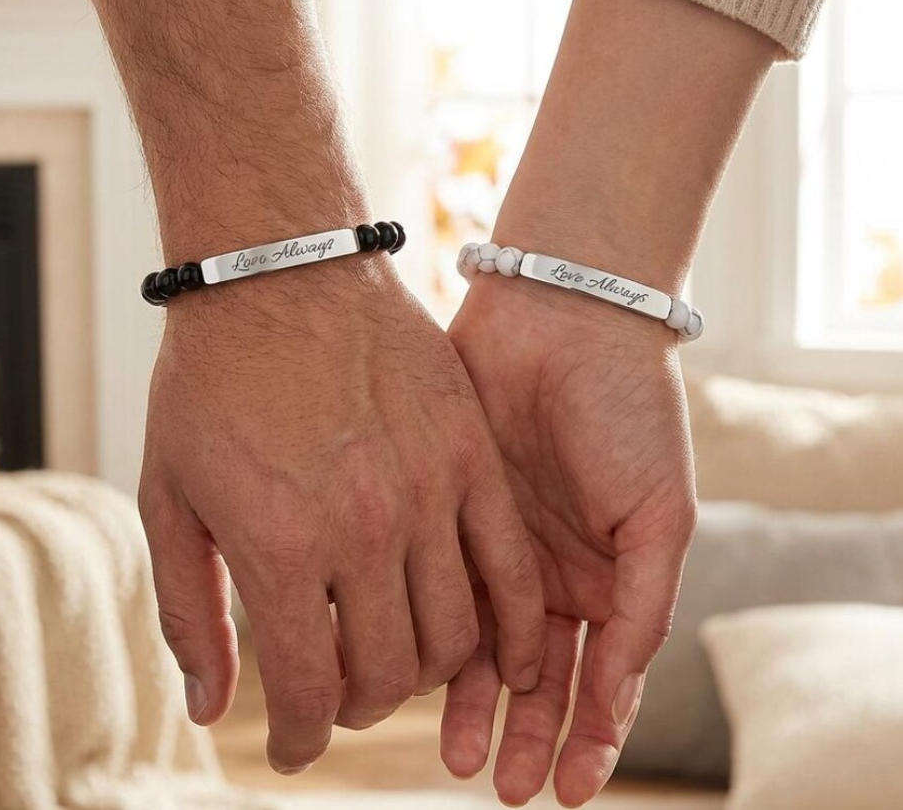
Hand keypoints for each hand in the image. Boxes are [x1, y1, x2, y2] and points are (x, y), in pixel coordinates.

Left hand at [138, 258, 544, 772]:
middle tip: (341, 692)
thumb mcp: (170, 498)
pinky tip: (498, 643)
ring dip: (425, 669)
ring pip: (455, 633)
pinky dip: (510, 621)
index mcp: (282, 549)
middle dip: (359, 706)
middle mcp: (364, 531)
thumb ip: (190, 612)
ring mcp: (428, 491)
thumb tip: (209, 709)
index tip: (298, 744)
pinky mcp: (470, 456)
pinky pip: (509, 564)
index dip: (302, 737)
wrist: (279, 274)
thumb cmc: (212, 383)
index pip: (311, 692)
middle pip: (389, 674)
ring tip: (398, 654)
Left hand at [441, 274, 695, 806]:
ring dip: (476, 702)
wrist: (562, 321)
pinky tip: (422, 675)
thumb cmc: (629, 411)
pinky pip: (440, 588)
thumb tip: (613, 700)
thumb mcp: (661, 517)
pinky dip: (437, 636)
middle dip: (524, 731)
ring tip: (457, 757)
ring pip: (484, 644)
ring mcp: (498, 544)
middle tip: (501, 784)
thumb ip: (642, 609)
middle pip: (537, 674)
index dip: (586, 737)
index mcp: (611, 575)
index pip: (599, 677)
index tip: (563, 790)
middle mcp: (552, 568)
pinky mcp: (448, 512)